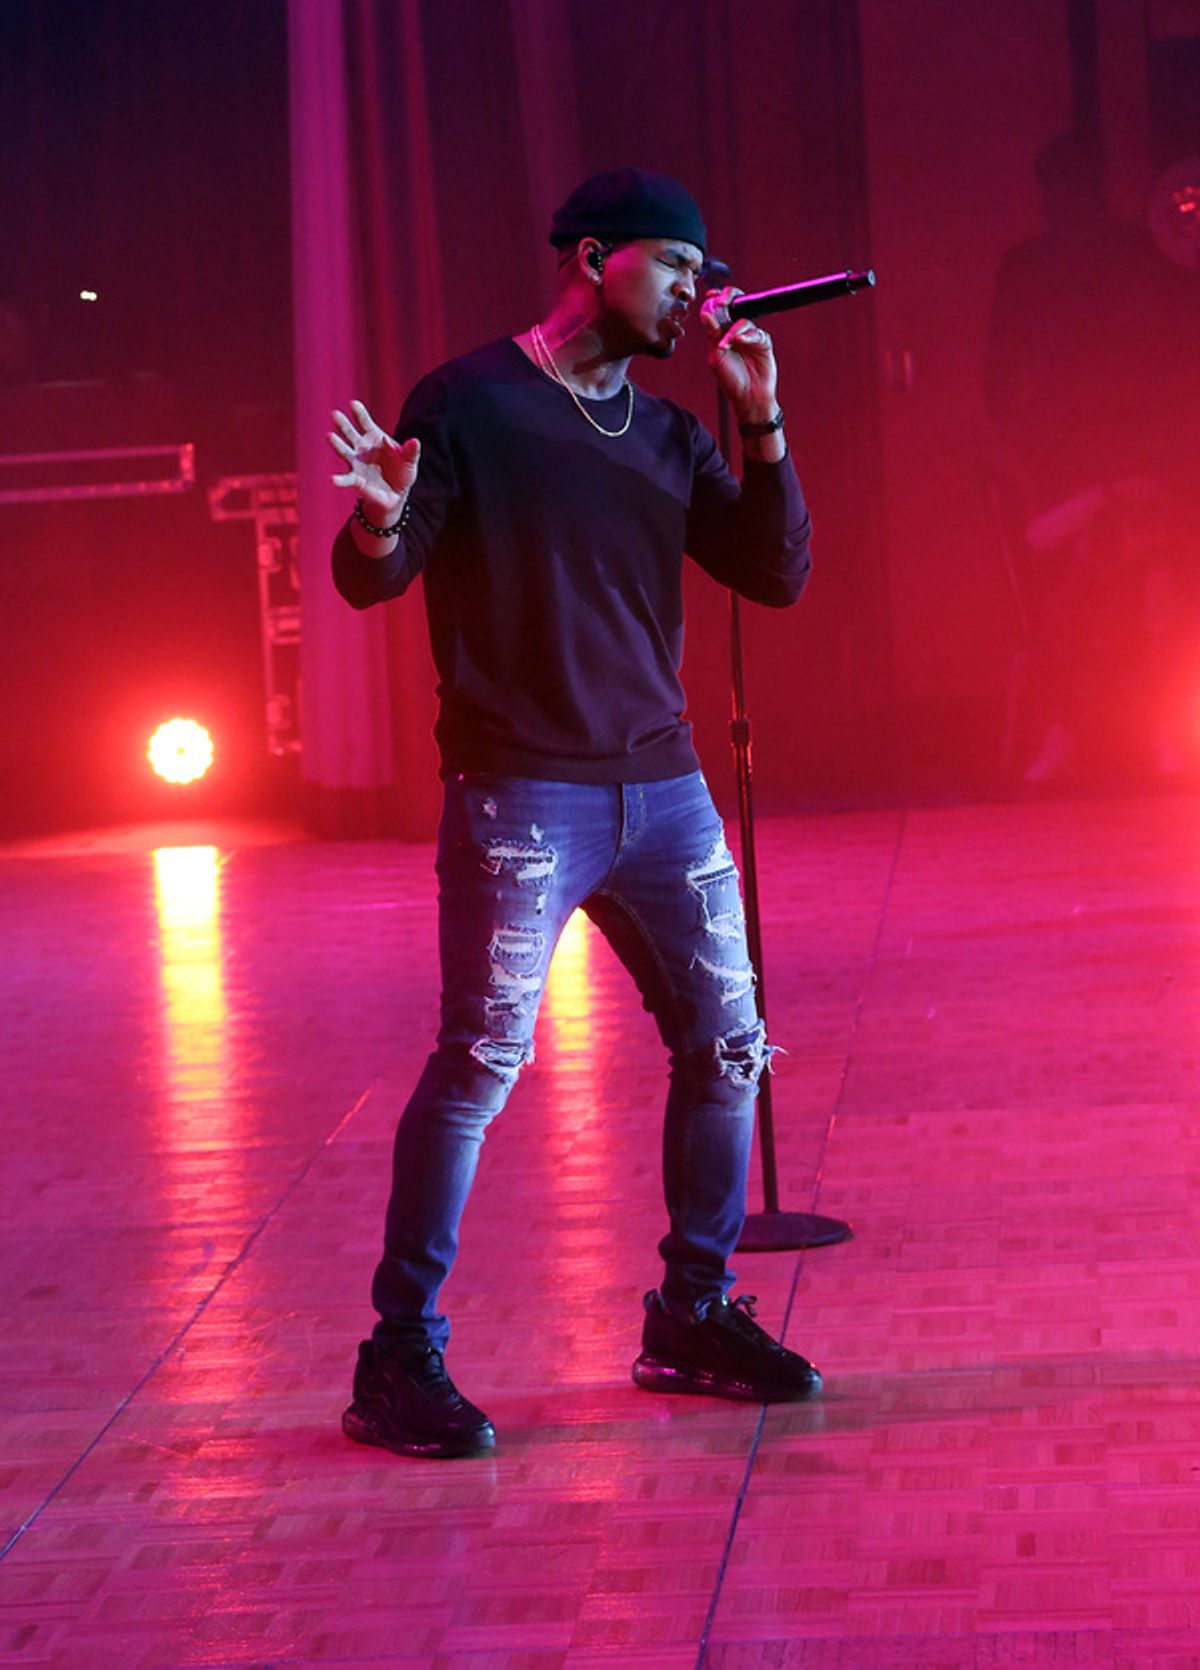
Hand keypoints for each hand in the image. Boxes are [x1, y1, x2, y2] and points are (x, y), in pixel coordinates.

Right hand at [327, 399, 419, 520]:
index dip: (359, 413)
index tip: (353, 404)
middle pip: (350, 433)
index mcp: (374, 437)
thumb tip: (415, 441)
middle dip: (343, 424)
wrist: (397, 493)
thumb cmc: (402, 472)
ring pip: (344, 451)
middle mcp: (361, 447)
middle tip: (334, 414)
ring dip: (337, 444)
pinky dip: (339, 480)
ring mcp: (356, 463)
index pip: (365, 422)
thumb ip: (411, 452)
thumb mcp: (410, 461)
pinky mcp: (356, 479)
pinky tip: (333, 479)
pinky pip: (347, 479)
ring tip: (330, 437)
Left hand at [701, 286, 778, 423]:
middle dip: (728, 296)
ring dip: (733, 329)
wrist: (748, 397)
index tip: (711, 296)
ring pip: (744, 319)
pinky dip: (747, 336)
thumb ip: (712, 334)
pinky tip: (741, 342)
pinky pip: (756, 332)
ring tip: (726, 344)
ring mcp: (750, 335)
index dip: (714, 299)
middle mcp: (735, 330)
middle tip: (722, 301)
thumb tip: (705, 313)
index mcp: (721, 332)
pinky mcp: (763, 342)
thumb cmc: (731, 380)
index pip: (717, 308)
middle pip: (735, 303)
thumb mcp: (716, 356)